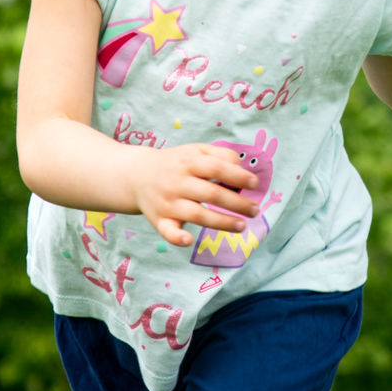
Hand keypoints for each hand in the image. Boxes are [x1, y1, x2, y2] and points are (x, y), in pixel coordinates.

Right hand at [128, 143, 260, 247]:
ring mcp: (168, 202)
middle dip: (236, 203)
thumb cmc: (176, 163)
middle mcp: (178, 182)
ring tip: (241, 226)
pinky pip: (167, 231)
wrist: (136, 175)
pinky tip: (189, 240)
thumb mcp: (196, 150)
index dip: (237, 176)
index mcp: (189, 162)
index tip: (255, 184)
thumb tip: (242, 168)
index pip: (217, 168)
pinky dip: (177, 237)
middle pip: (211, 193)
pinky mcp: (158, 220)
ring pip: (197, 213)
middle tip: (255, 210)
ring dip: (221, 222)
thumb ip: (221, 155)